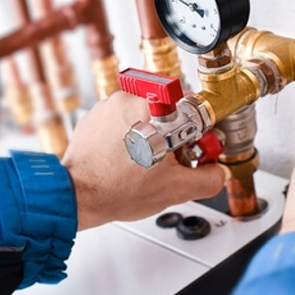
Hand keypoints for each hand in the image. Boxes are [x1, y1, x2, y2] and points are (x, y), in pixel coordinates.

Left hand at [62, 92, 225, 229]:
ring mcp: (109, 105)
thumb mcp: (176, 190)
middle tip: (169, 160)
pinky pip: (123, 120)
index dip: (199, 132)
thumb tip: (217, 172)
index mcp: (154, 108)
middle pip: (168, 111)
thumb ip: (208, 179)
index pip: (193, 107)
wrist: (77, 196)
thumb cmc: (116, 189)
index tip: (195, 146)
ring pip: (145, 114)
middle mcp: (130, 98)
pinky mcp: (96, 115)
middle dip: (173, 136)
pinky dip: (129, 136)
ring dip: (151, 135)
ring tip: (144, 163)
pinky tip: (126, 160)